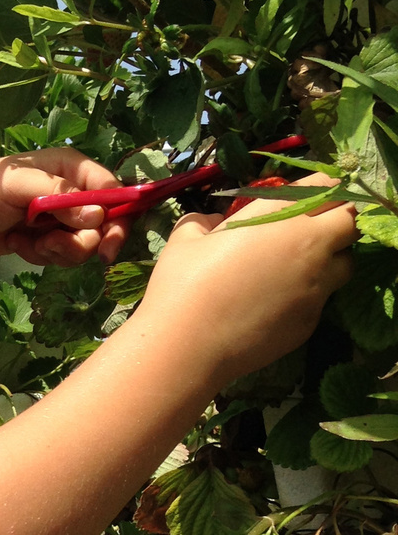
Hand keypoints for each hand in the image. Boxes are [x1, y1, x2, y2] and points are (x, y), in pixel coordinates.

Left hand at [0, 147, 124, 267]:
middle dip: (79, 242)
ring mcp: (60, 217)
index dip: (116, 218)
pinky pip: (61, 256)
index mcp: (70, 167)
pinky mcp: (48, 239)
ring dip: (56, 250)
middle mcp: (71, 191)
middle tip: (52, 246)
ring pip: (82, 245)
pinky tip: (16, 244)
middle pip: (103, 224)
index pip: (111, 190)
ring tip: (28, 243)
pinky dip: (39, 255)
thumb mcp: (19, 186)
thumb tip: (97, 216)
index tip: (107, 245)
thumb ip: (59, 197)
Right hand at [138, 174, 356, 384]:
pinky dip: (308, 296)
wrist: (189, 345)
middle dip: (338, 221)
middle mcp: (310, 249)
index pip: (329, 190)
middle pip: (351, 223)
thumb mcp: (184, 240)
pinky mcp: (311, 320)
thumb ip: (201, 221)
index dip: (324, 190)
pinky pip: (322, 300)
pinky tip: (278, 303)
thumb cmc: (183, 285)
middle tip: (313, 229)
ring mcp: (315, 287)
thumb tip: (210, 220)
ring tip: (301, 268)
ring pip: (346, 264)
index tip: (312, 196)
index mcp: (282, 219)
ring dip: (332, 260)